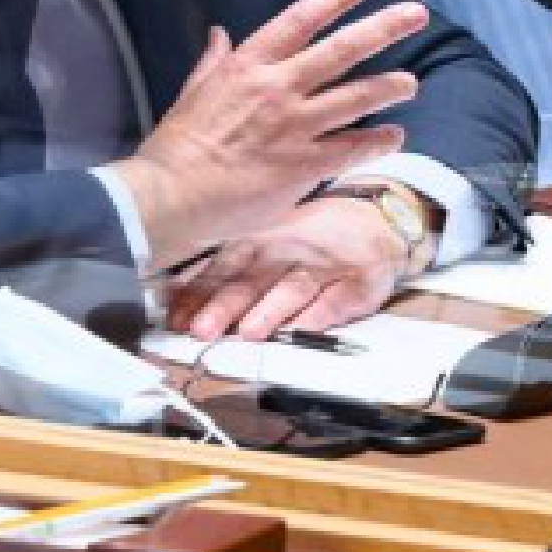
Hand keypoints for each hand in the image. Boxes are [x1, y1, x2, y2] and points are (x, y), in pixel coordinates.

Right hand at [113, 0, 426, 267]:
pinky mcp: (302, 166)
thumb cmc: (176, 147)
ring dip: (389, 86)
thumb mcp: (192, 92)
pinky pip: (351, 148)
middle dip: (383, 28)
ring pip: (356, 97)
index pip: (301, 19)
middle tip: (416, 14)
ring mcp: (293, 127)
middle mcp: (277, 88)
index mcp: (248, 66)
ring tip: (411, 82)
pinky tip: (395, 136)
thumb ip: (213, 62)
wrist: (169, 197)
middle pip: (341, 50)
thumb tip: (220, 34)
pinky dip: (377, 140)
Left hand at [161, 196, 408, 340]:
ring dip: (270, 310)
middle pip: (253, 279)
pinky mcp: (358, 283)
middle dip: (225, 305)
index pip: (224, 266)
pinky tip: (305, 328)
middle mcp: (289, 252)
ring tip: (250, 332)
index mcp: (262, 241)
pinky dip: (322, 314)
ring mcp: (324, 267)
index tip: (174, 317)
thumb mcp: (267, 244)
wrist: (378, 220)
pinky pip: (339, 298)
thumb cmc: (314, 237)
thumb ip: (224, 272)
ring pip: (293, 287)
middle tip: (202, 329)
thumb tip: (172, 296)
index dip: (199, 292)